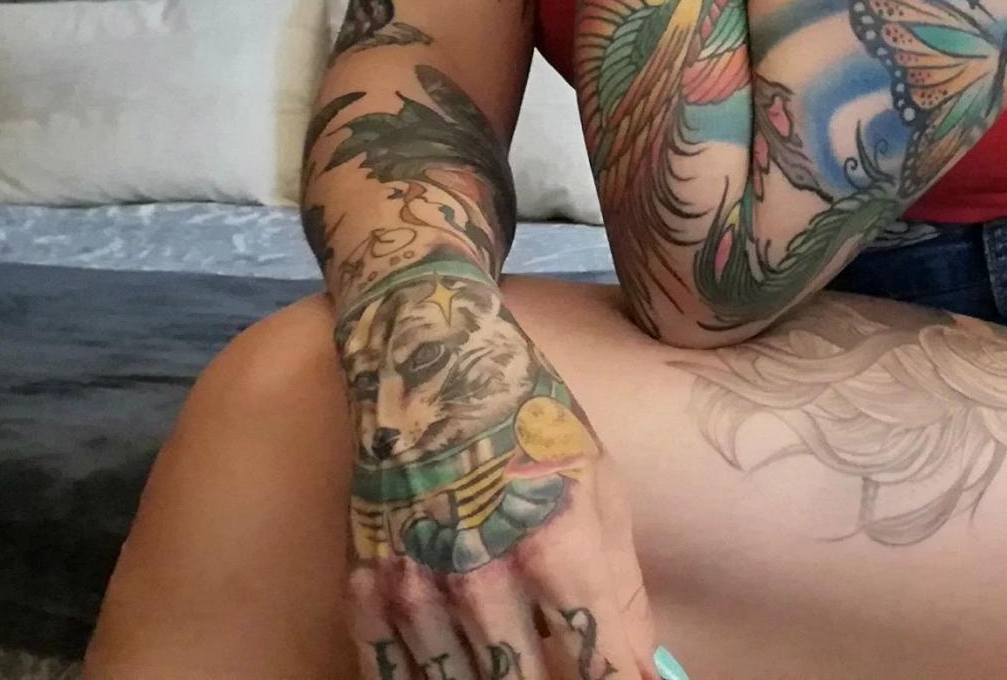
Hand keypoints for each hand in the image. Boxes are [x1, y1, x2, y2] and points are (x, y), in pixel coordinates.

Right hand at [337, 263, 666, 679]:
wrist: (431, 359)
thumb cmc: (531, 417)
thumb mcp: (600, 485)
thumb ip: (620, 585)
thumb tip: (641, 666)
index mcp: (554, 547)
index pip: (598, 664)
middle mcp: (481, 576)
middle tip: (564, 673)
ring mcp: (415, 585)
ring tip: (517, 668)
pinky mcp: (365, 584)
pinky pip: (388, 672)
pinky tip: (454, 671)